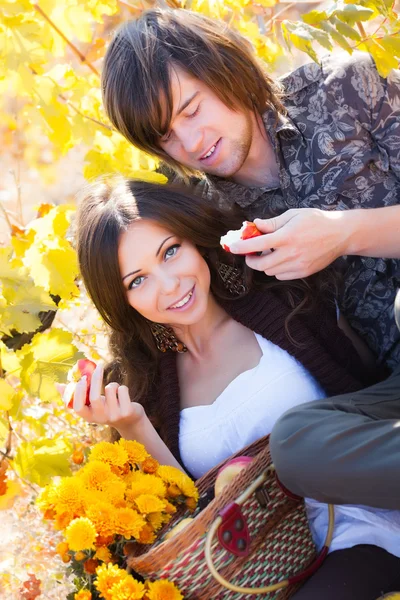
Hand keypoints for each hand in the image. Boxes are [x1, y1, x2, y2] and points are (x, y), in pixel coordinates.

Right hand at [57, 363, 144, 431]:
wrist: (130, 421)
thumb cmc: (106, 407)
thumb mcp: (91, 404)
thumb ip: (76, 395)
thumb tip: (57, 384)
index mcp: (88, 416)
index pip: (78, 408)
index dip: (79, 393)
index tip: (82, 379)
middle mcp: (100, 418)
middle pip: (94, 397)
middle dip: (96, 379)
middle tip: (99, 366)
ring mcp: (114, 416)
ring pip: (110, 389)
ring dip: (113, 385)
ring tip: (115, 392)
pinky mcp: (126, 412)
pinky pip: (122, 390)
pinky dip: (123, 388)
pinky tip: (124, 396)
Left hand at [229, 209, 346, 279]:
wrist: (341, 234)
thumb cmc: (316, 220)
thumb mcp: (293, 215)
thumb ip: (272, 223)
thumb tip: (255, 225)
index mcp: (287, 236)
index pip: (257, 245)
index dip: (241, 247)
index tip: (232, 247)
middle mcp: (291, 253)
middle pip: (261, 265)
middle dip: (251, 260)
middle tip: (250, 254)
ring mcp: (298, 265)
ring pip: (270, 272)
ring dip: (265, 264)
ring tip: (270, 254)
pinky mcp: (304, 273)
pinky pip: (282, 276)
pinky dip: (277, 270)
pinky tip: (282, 259)